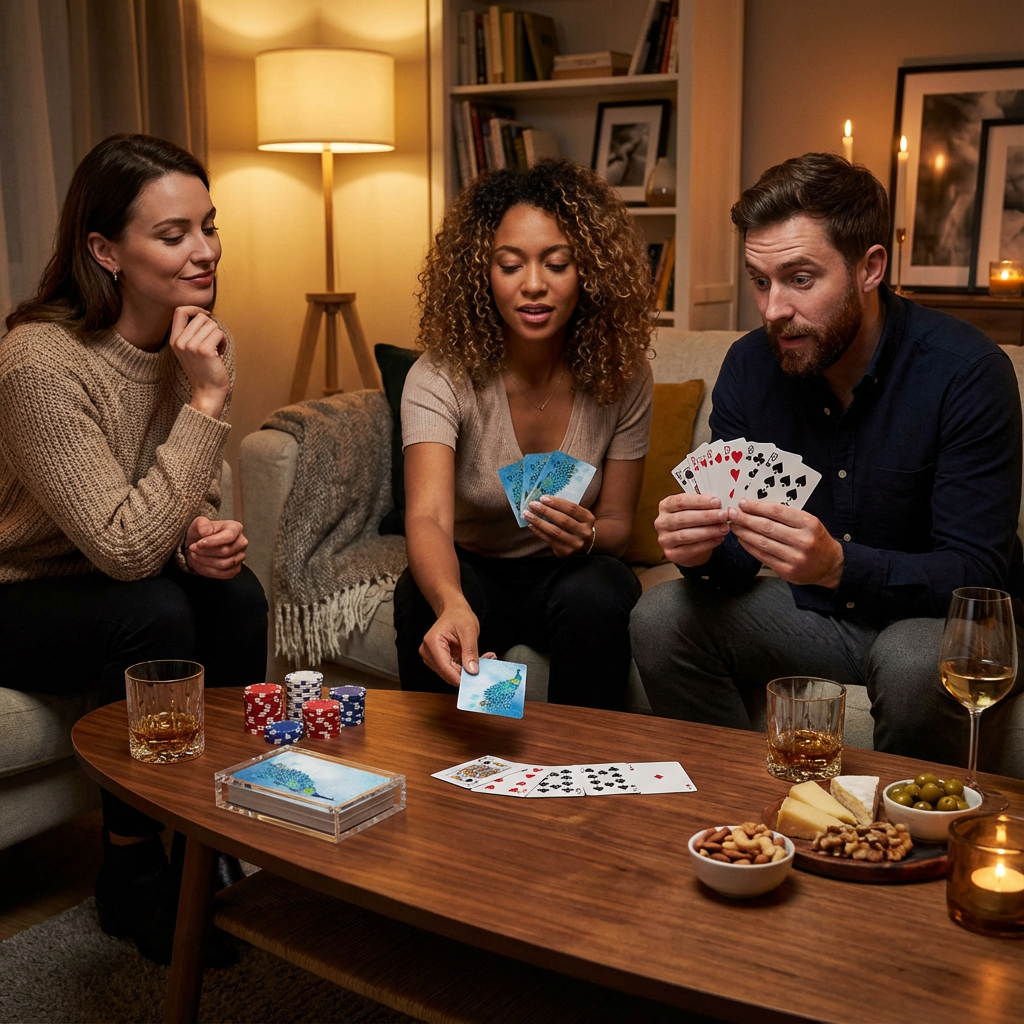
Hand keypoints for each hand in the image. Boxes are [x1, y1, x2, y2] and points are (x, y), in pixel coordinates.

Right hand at [169, 306, 228, 418]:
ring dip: (218, 336)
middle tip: (212, 343)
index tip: (206, 315)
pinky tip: (219, 354)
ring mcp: (191, 346)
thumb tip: (204, 315)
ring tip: (215, 350)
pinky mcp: (204, 350)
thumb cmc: (203, 370)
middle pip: (200, 317)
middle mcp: (180, 342)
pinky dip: (223, 342)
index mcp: (174, 340)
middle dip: (211, 327)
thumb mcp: (189, 350)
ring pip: (212, 325)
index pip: (179, 311)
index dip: (195, 309)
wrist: (207, 392)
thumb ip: (190, 333)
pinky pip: (219, 333)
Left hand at [185, 516, 247, 578]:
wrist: (200, 545)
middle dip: (206, 552)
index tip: (198, 543)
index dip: (213, 542)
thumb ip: (202, 524)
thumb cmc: (202, 533)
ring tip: (194, 555)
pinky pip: (223, 574)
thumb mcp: (198, 523)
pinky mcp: (235, 569)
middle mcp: (241, 542)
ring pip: (224, 564)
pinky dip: (208, 571)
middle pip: (225, 551)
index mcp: (236, 528)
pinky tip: (199, 564)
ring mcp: (240, 557)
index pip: (228, 536)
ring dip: (205, 562)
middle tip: (192, 548)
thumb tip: (206, 531)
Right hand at [419, 603, 495, 686]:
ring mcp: (431, 658)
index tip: (477, 678)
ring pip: (451, 674)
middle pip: (448, 673)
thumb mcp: (469, 631)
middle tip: (487, 662)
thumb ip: (470, 651)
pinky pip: (452, 670)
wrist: (453, 611)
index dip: (461, 676)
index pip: (445, 668)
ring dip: (467, 670)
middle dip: (467, 672)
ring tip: (483, 658)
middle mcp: (428, 652)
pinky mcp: (437, 661)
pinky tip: (475, 659)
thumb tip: (472, 670)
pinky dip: (465, 667)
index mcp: (432, 643)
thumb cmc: (458, 616)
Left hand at [524, 496, 594, 557]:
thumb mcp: (578, 515)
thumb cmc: (577, 524)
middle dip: (546, 511)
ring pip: (554, 532)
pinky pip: (549, 540)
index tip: (543, 498)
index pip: (572, 509)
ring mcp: (575, 544)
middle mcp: (584, 532)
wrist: (586, 544)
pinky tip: (531, 525)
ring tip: (527, 514)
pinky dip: (538, 532)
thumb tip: (543, 500)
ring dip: (538, 522)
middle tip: (532, 504)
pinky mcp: (565, 552)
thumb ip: (565, 509)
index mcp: (588, 519)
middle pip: (563, 520)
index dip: (557, 503)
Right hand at [655, 493, 729, 566]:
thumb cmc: (690, 521)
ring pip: (687, 535)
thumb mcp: (693, 509)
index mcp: (665, 506)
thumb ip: (702, 505)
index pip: (680, 501)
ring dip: (709, 531)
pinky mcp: (671, 553)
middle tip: (723, 515)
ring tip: (724, 528)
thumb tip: (718, 504)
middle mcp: (661, 522)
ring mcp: (664, 539)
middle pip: (683, 518)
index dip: (699, 501)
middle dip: (706, 516)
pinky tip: (719, 538)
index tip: (716, 502)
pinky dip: (708, 543)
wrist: (685, 544)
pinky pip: (691, 549)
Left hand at [727, 498, 842, 587]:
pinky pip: (763, 556)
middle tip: (732, 514)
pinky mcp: (787, 571)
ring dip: (744, 533)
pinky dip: (749, 547)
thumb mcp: (809, 522)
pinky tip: (742, 539)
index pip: (777, 512)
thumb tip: (756, 508)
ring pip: (762, 542)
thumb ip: (786, 515)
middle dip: (745, 519)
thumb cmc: (817, 539)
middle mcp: (803, 541)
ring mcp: (795, 558)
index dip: (756, 506)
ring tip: (734, 526)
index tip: (743, 503)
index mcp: (809, 524)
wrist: (831, 565)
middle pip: (767, 527)